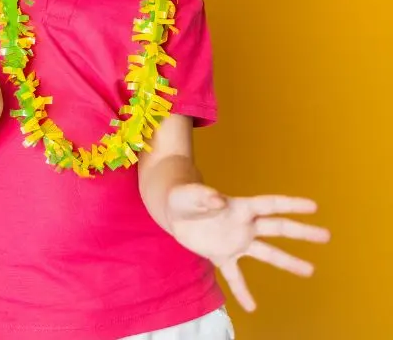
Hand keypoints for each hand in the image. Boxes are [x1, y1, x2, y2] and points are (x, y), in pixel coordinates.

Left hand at [166, 184, 330, 311]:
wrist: (173, 212)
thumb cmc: (183, 197)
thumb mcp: (188, 194)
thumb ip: (203, 196)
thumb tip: (219, 199)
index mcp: (239, 207)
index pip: (269, 205)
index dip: (290, 204)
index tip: (314, 206)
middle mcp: (243, 225)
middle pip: (277, 228)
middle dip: (301, 231)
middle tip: (326, 235)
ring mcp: (236, 242)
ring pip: (266, 253)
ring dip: (287, 262)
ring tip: (310, 272)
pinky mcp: (222, 256)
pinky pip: (235, 276)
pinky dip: (242, 291)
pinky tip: (251, 307)